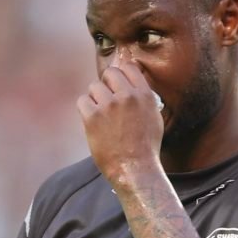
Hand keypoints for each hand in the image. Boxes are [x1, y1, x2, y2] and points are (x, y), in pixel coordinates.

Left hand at [76, 61, 164, 185]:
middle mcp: (127, 96)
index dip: (121, 74)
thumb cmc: (146, 148)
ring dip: (95, 97)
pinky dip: (85, 109)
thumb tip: (132, 85)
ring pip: (94, 86)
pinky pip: (82, 101)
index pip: (129, 68)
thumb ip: (143, 99)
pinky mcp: (92, 117)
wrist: (135, 169)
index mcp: (144, 95)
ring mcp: (109, 105)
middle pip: (109, 73)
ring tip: (100, 113)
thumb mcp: (154, 118)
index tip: (118, 83)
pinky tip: (92, 120)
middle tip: (106, 98)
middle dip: (107, 83)